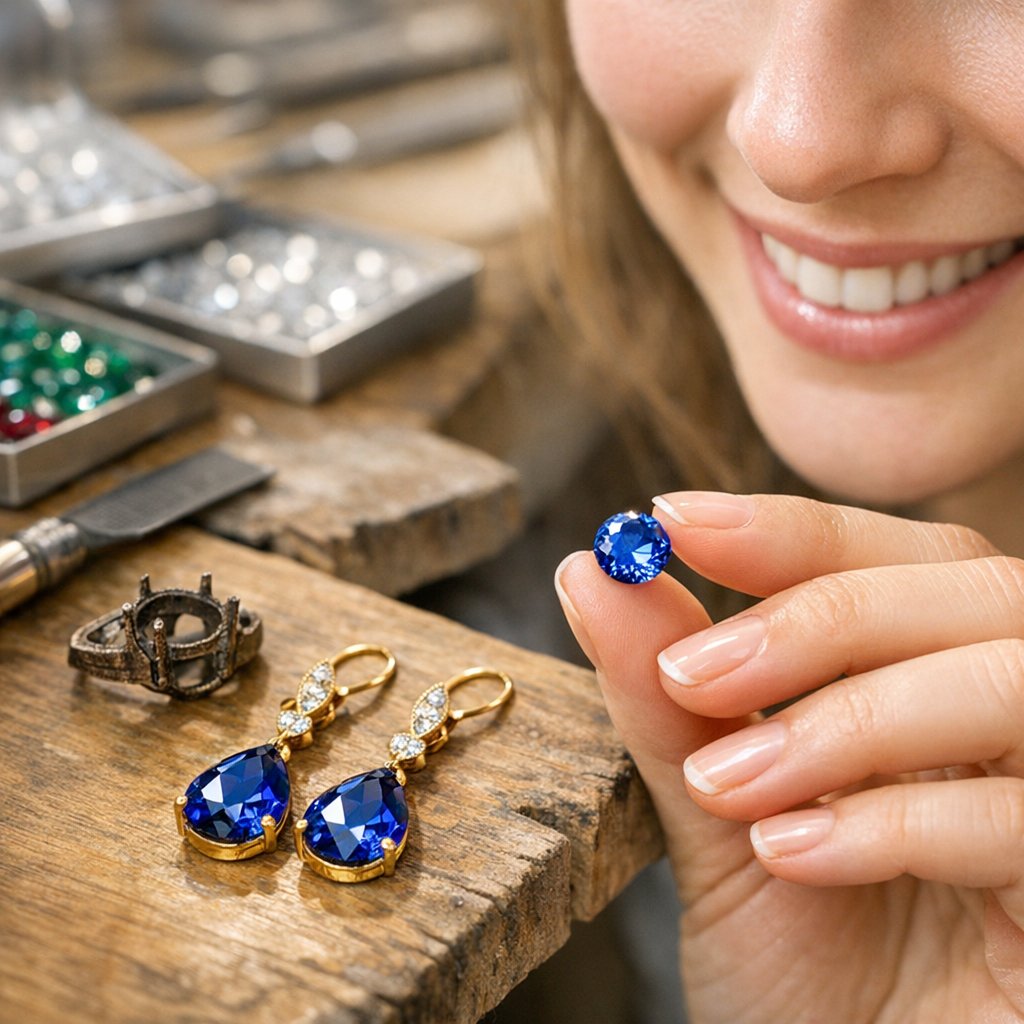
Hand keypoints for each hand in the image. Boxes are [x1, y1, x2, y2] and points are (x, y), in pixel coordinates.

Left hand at [555, 492, 1023, 1023]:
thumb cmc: (802, 978)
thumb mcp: (715, 819)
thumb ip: (666, 696)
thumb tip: (594, 568)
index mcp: (938, 688)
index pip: (901, 559)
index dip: (794, 528)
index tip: (671, 522)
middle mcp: (1017, 728)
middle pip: (978, 590)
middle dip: (819, 616)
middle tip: (695, 674)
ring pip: (1012, 683)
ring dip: (850, 718)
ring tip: (729, 783)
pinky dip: (895, 820)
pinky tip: (790, 852)